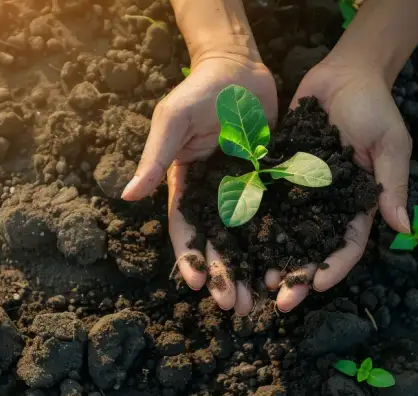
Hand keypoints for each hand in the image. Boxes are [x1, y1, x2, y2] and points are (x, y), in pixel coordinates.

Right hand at [121, 53, 277, 312]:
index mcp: (186, 186)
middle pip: (218, 243)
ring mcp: (243, 191)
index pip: (186, 230)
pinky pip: (276, 216)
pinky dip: (280, 240)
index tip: (199, 285)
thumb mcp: (172, 121)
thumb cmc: (199, 91)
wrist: (239, 67)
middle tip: (234, 306)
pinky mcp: (269, 182)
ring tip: (261, 297)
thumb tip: (129, 196)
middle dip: (225, 275)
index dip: (191, 259)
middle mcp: (214, 195)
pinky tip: (289, 263)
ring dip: (251, 268)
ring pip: (248, 238)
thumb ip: (155, 158)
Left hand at [274, 55, 412, 310]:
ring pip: (285, 233)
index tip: (317, 286)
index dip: (334, 267)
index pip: (347, 245)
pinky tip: (236, 242)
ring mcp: (301, 192)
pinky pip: (265, 203)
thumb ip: (391, 183)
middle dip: (297, 276)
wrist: (344, 74)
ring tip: (254, 279)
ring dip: (271, 258)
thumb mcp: (390, 142)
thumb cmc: (374, 106)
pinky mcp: (278, 174)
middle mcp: (327, 204)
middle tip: (278, 300)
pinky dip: (252, 224)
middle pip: (312, 248)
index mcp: (358, 203)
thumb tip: (403, 229)